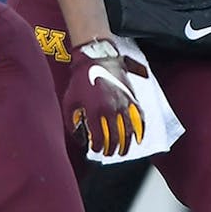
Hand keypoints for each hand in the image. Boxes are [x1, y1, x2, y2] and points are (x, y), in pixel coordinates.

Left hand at [63, 39, 147, 157]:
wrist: (97, 58)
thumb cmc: (81, 79)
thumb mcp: (69, 101)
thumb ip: (71, 121)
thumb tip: (78, 136)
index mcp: (94, 111)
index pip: (99, 139)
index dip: (98, 148)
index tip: (97, 150)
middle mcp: (111, 109)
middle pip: (115, 138)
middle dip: (112, 149)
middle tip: (110, 153)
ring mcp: (123, 103)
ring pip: (128, 130)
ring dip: (127, 144)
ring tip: (124, 150)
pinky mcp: (131, 96)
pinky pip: (139, 117)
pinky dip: (141, 129)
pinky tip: (139, 138)